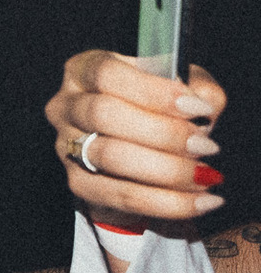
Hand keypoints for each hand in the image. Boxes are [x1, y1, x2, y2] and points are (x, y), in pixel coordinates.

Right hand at [45, 50, 225, 223]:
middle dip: (163, 133)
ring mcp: (66, 146)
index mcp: (84, 70)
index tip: (198, 109)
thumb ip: (198, 89)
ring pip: (111, 157)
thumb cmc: (158, 110)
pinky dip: (168, 202)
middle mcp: (66, 105)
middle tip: (206, 146)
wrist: (141, 152)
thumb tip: (203, 104)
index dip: (154, 92)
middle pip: (104, 114)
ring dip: (168, 169)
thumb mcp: (181, 88)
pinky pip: (122, 196)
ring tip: (206, 175)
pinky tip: (201, 201)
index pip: (107, 74)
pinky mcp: (78, 183)